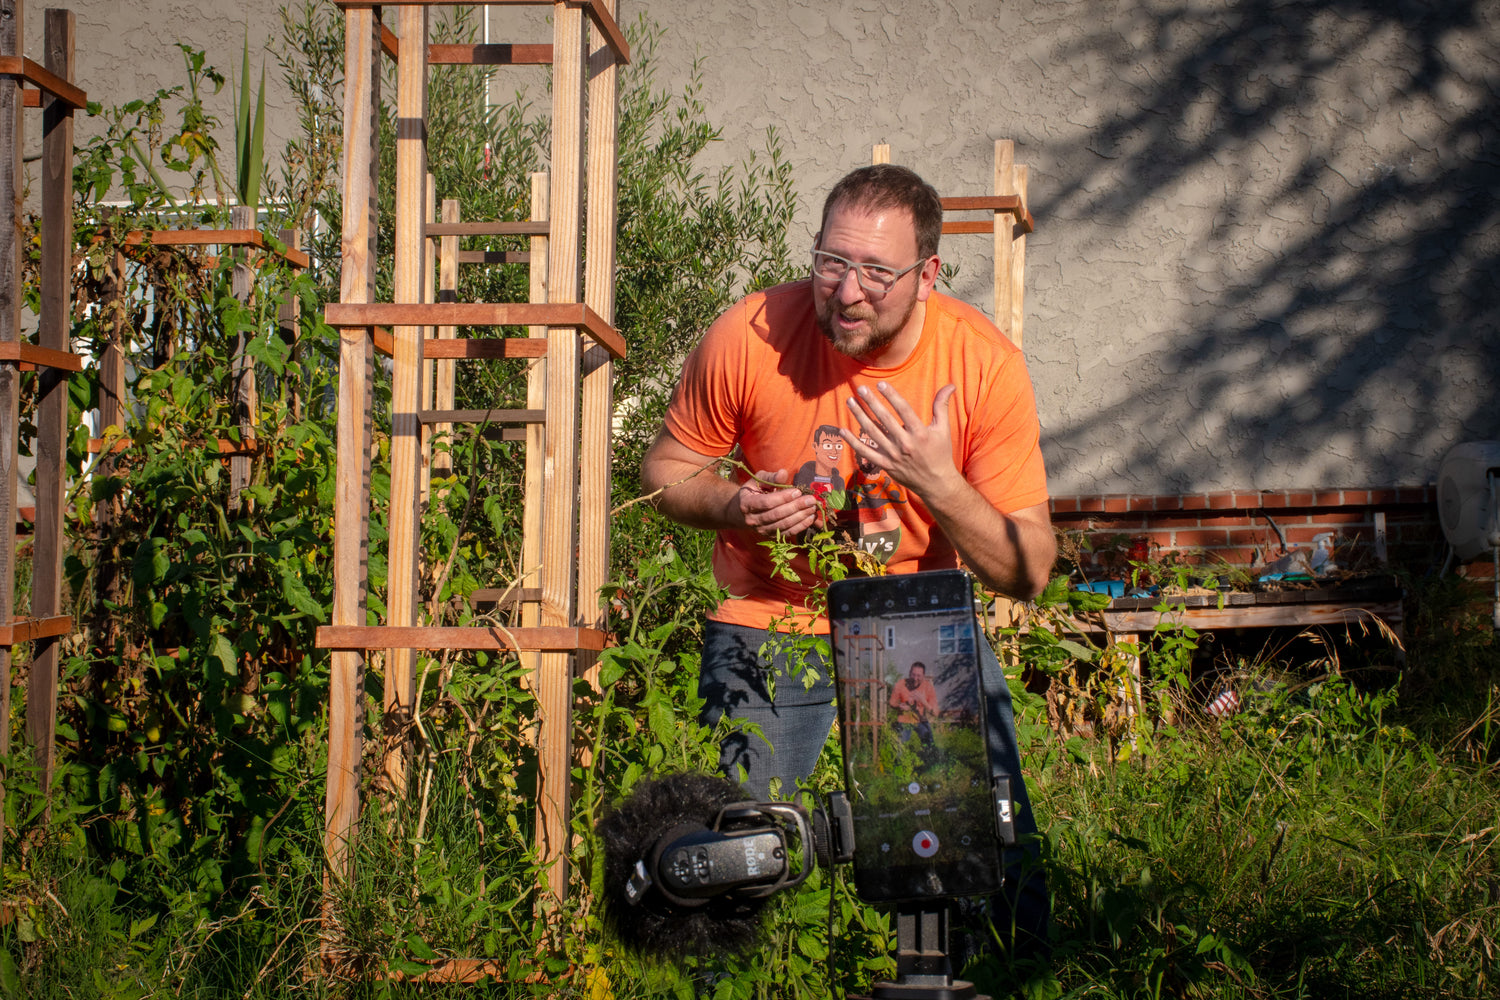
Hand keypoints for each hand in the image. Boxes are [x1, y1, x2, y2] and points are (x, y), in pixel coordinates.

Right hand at [733, 468, 818, 536]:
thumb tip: (783, 473)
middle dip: (796, 507)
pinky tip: (810, 518)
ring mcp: (762, 530)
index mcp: (747, 504)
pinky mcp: (771, 536)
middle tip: (811, 500)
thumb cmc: (753, 492)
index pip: (767, 502)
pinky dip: (800, 526)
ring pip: (783, 525)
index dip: (783, 498)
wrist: (742, 512)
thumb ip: (771, 477)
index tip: (798, 491)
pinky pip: (788, 533)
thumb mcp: (758, 480)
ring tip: (813, 508)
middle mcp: (753, 520)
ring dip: (800, 517)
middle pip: (777, 515)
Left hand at [842, 382, 961, 496]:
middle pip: (884, 419)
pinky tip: (842, 430)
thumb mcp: (943, 429)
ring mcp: (892, 455)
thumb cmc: (940, 453)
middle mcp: (905, 444)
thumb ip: (942, 406)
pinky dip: (853, 442)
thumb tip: (950, 385)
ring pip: (872, 433)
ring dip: (859, 416)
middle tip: (860, 388)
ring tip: (850, 402)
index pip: (903, 410)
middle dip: (871, 402)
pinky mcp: (885, 465)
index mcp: (919, 433)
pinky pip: (865, 452)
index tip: (880, 384)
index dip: (891, 396)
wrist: (935, 483)